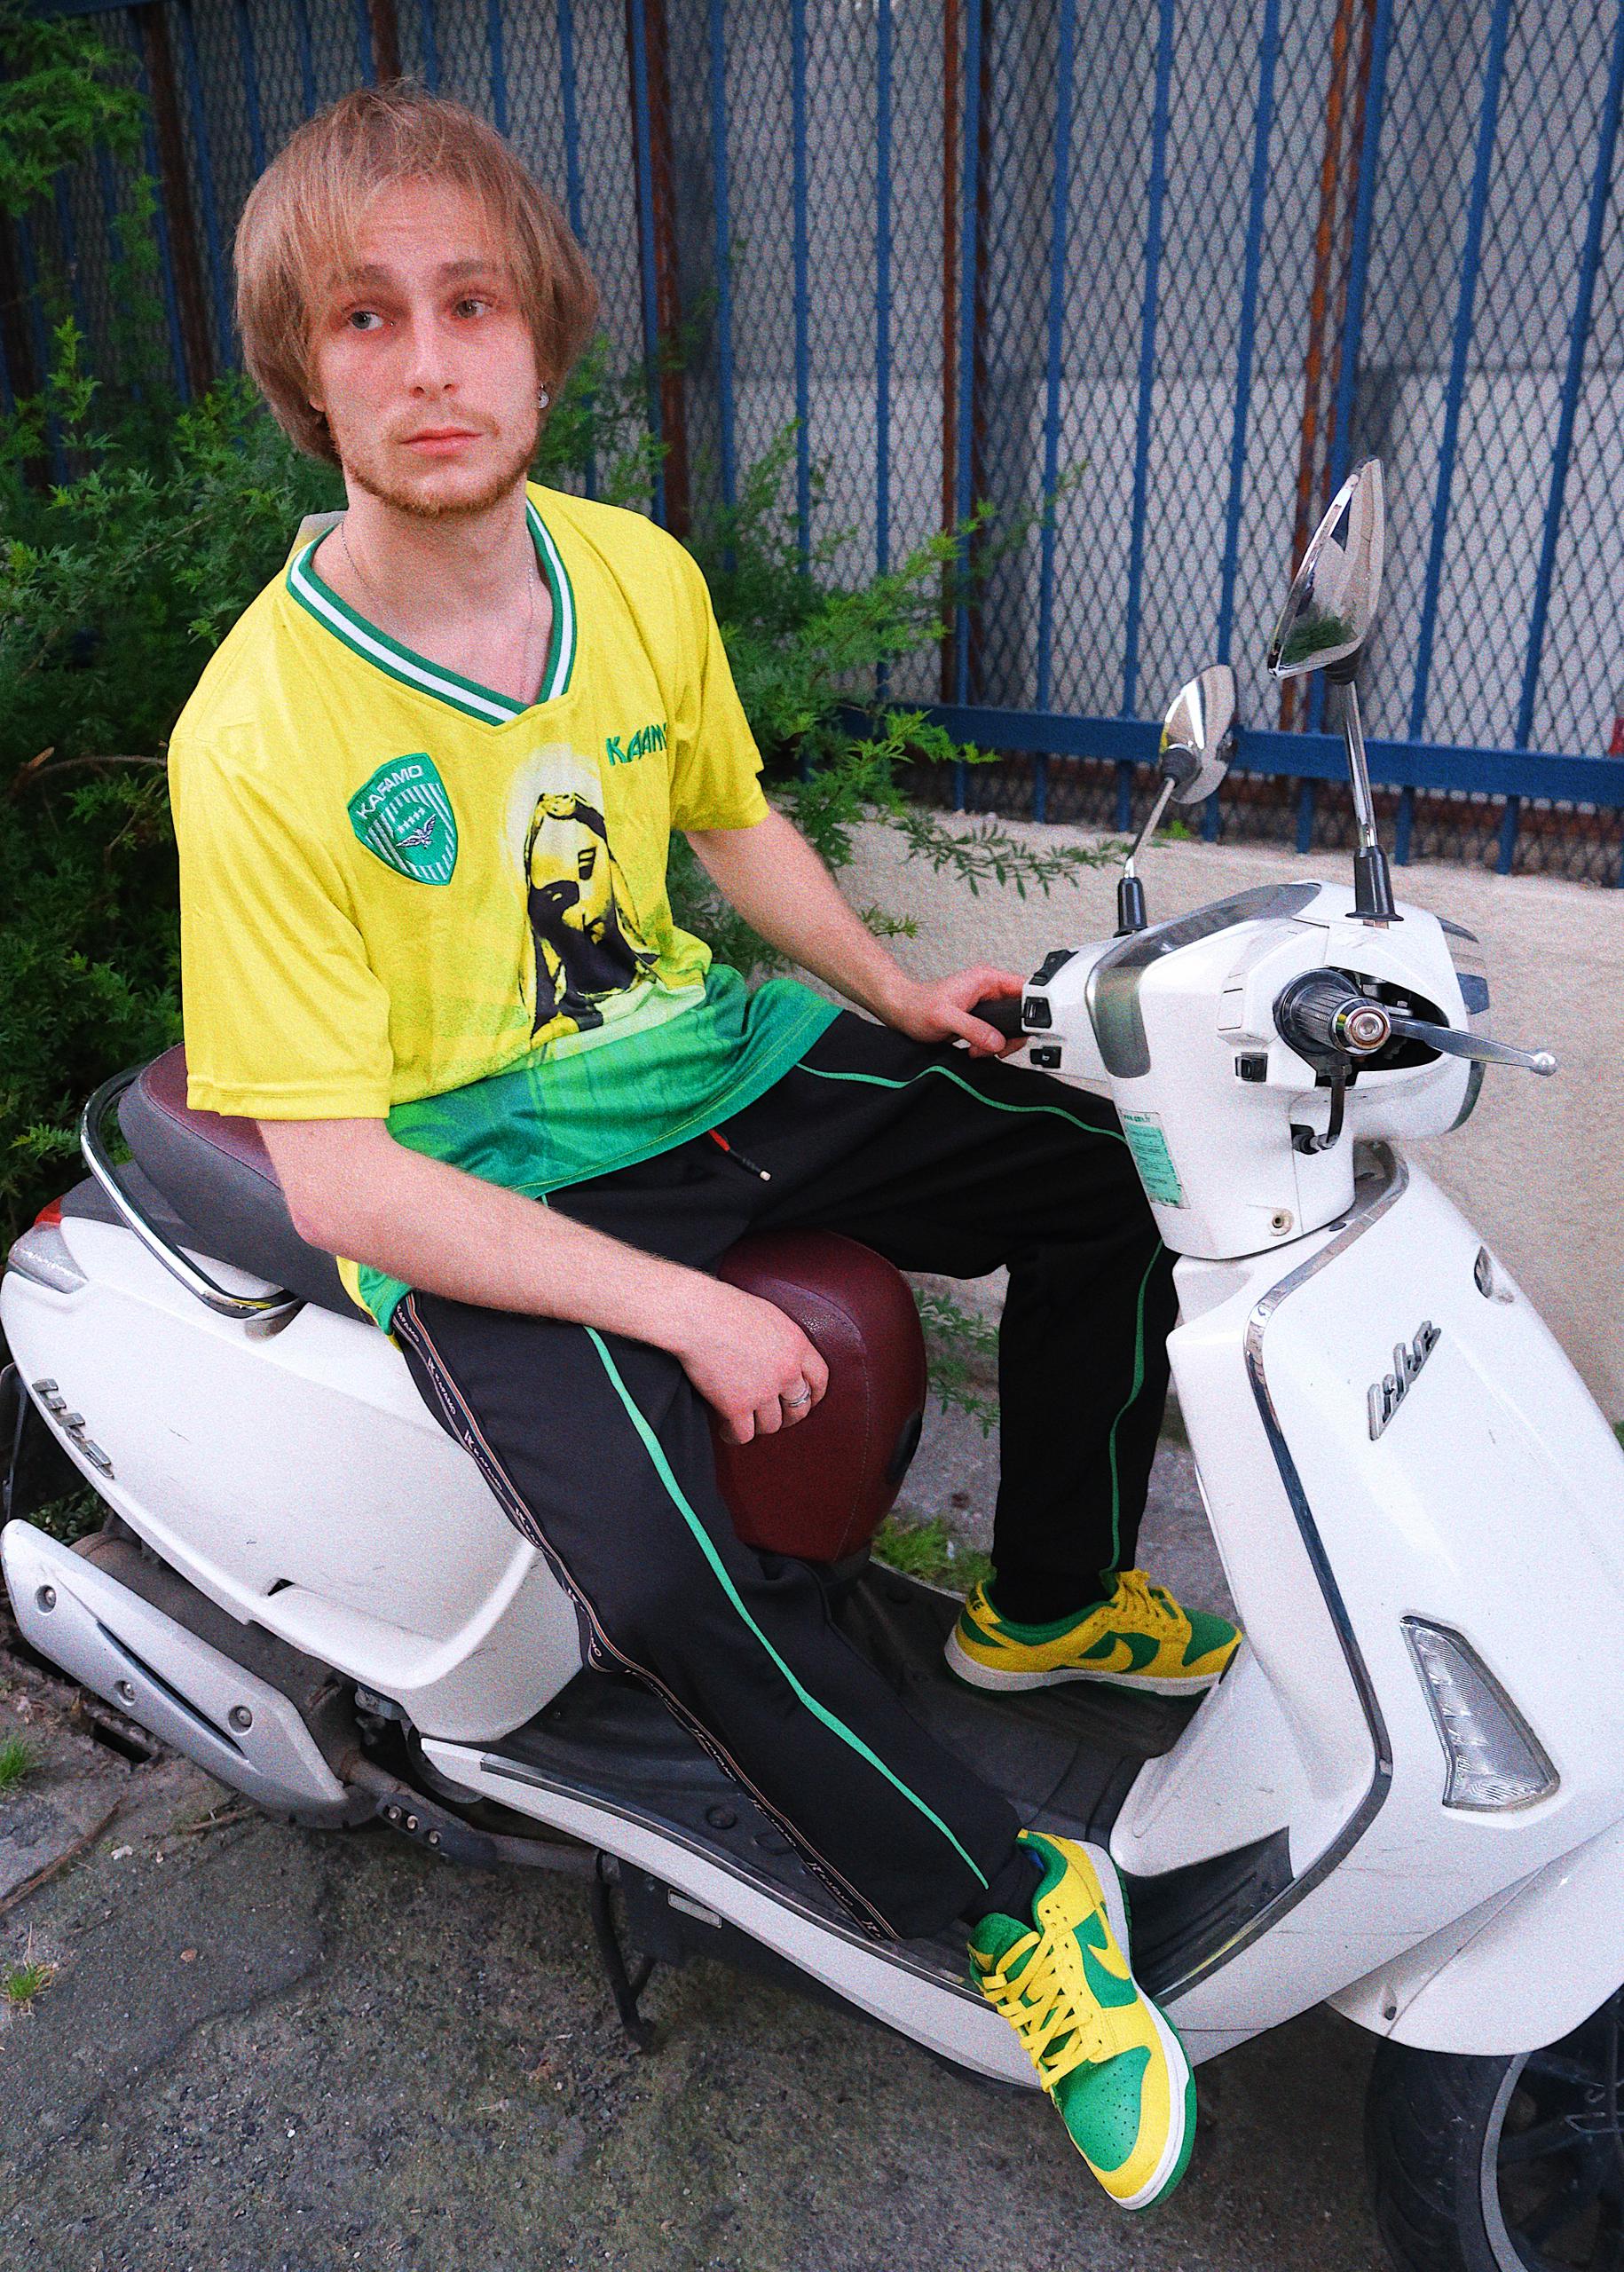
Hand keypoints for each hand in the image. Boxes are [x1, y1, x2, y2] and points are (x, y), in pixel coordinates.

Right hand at [673, 1281, 829, 1445]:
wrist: (698, 1316)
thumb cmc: (727, 1309)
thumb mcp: (771, 1316)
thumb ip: (784, 1341)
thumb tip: (783, 1356)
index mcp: (797, 1346)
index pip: (820, 1379)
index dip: (815, 1395)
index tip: (808, 1400)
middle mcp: (785, 1371)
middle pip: (798, 1408)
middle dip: (789, 1416)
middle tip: (777, 1416)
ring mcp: (762, 1391)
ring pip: (771, 1425)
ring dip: (760, 1425)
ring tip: (748, 1421)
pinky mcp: (736, 1405)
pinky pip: (744, 1434)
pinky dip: (735, 1435)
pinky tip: (727, 1429)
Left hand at [880, 964, 1026, 1057]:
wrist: (902, 1013)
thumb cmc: (918, 1007)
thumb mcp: (945, 1017)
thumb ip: (973, 1028)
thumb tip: (997, 1041)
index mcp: (985, 979)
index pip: (1023, 987)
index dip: (1032, 1006)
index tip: (1024, 1026)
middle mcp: (988, 990)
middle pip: (1020, 1012)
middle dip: (1010, 1035)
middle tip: (995, 1046)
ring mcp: (986, 1006)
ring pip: (1009, 1027)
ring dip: (997, 1043)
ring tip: (977, 1049)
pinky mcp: (980, 1020)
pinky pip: (996, 1035)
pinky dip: (989, 1046)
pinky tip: (974, 1049)